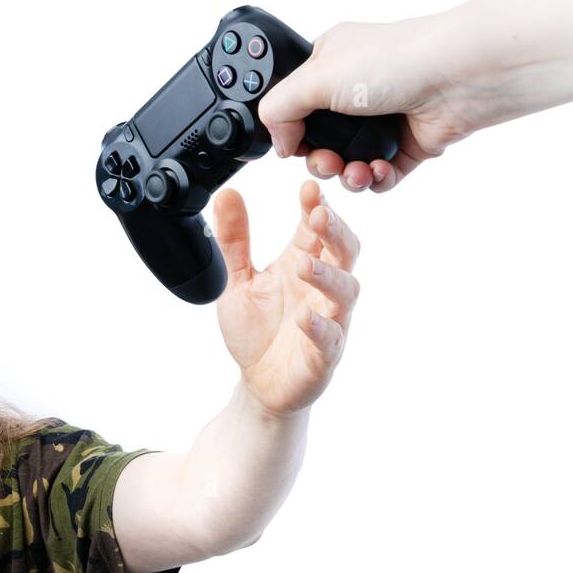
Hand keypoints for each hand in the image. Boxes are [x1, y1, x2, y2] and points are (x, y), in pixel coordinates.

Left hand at [213, 180, 360, 417]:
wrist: (258, 386)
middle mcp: (321, 289)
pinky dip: (318, 327)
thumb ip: (233, 241)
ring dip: (327, 275)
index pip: (317, 228)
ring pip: (345, 292)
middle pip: (345, 251)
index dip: (315, 206)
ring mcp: (328, 321)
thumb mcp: (235, 281)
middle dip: (336, 231)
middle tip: (319, 214)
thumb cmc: (256, 332)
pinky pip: (330, 339)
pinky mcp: (324, 357)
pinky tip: (303, 317)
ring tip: (303, 265)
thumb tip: (227, 193)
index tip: (308, 186)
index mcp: (302, 264)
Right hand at [257, 16, 483, 192]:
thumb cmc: (395, 60)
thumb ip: (278, 109)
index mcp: (328, 65)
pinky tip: (378, 170)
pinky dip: (373, 180)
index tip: (294, 143)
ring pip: (345, 164)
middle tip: (328, 160)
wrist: (459, 77)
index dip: (290, 129)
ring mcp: (380, 120)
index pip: (293, 105)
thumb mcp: (314, 76)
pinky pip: (377, 177)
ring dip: (346, 175)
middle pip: (316, 142)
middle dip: (318, 160)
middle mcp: (353, 92)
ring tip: (355, 171)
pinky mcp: (404, 146)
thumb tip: (278, 144)